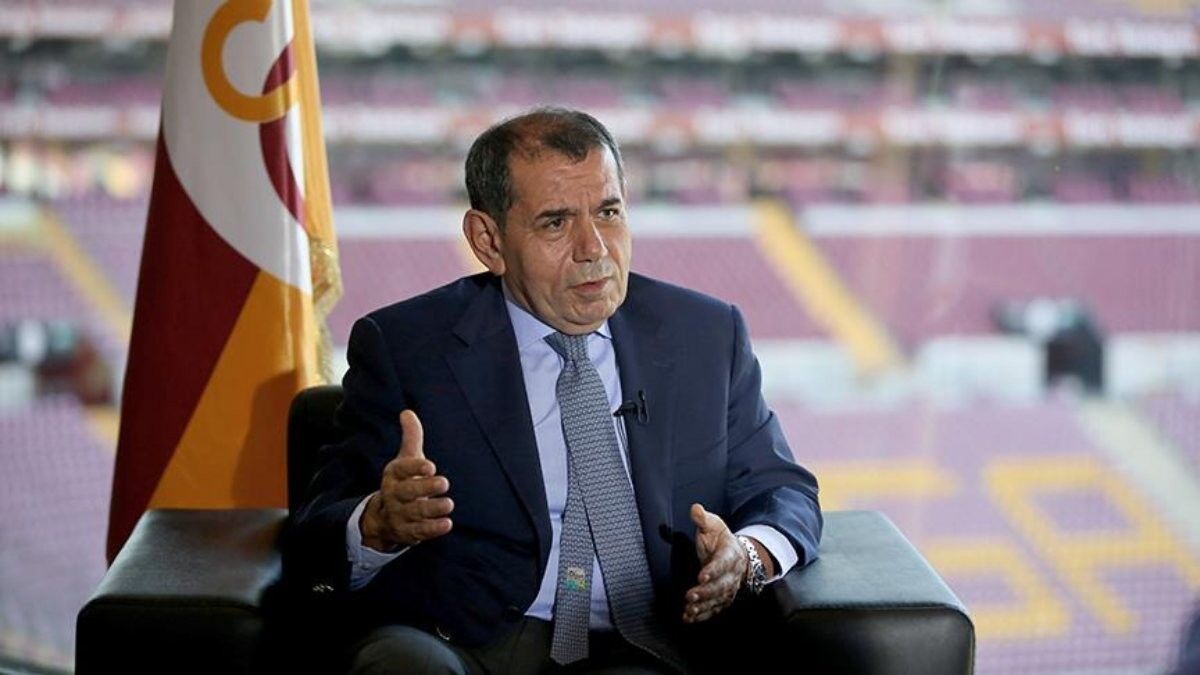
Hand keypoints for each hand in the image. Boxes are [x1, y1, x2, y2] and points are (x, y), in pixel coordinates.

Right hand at [360, 410, 453, 550]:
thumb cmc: (403, 482)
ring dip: (432, 509)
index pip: (401, 469)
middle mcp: (393, 495)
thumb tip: (407, 412)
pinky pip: (420, 532)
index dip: (415, 468)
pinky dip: (432, 529)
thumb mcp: (405, 460)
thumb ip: (411, 438)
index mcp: (393, 475)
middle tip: (444, 483)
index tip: (431, 466)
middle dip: (425, 488)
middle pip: (407, 492)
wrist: (385, 518)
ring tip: (449, 504)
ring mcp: (399, 515)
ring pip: (415, 513)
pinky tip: (447, 524)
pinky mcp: (408, 532)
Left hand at [682, 504, 745, 623]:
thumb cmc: (721, 540)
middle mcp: (731, 574)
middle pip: (721, 586)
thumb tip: (695, 509)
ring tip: (689, 610)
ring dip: (703, 606)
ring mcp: (728, 588)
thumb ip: (703, 519)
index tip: (701, 575)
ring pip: (717, 600)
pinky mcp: (722, 599)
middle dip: (706, 592)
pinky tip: (689, 618)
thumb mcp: (714, 525)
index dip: (713, 570)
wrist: (738, 556)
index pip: (722, 563)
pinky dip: (702, 615)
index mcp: (729, 554)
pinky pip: (713, 609)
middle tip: (690, 596)